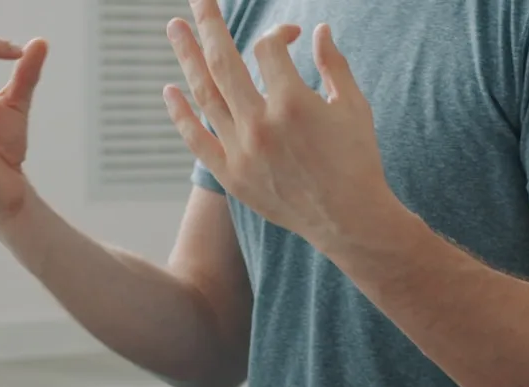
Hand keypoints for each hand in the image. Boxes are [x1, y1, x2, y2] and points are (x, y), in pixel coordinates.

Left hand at [163, 1, 393, 248]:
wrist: (348, 220)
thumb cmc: (358, 160)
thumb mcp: (354, 106)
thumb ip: (334, 64)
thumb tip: (319, 30)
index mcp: (293, 102)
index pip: (266, 50)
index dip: (277, 35)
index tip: (290, 38)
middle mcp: (260, 124)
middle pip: (223, 61)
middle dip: (209, 24)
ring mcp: (241, 151)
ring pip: (205, 95)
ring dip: (187, 57)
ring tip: (175, 28)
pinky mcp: (232, 176)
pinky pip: (197, 140)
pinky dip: (181, 114)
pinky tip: (169, 89)